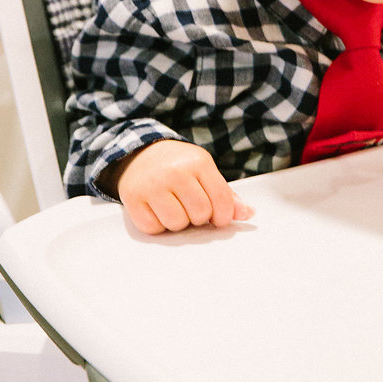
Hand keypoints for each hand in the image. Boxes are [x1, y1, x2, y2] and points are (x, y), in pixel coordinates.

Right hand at [110, 140, 254, 235]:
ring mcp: (152, 184)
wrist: (139, 153)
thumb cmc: (178, 166)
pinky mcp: (133, 198)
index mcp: (198, 162)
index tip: (218, 217)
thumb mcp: (204, 171)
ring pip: (177, 223)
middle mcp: (175, 171)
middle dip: (198, 217)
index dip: (223, 216)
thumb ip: (226, 194)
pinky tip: (157, 209)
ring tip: (173, 206)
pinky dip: (157, 225)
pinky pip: (153, 228)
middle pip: (200, 214)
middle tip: (190, 206)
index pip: (222, 201)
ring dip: (178, 222)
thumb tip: (248, 214)